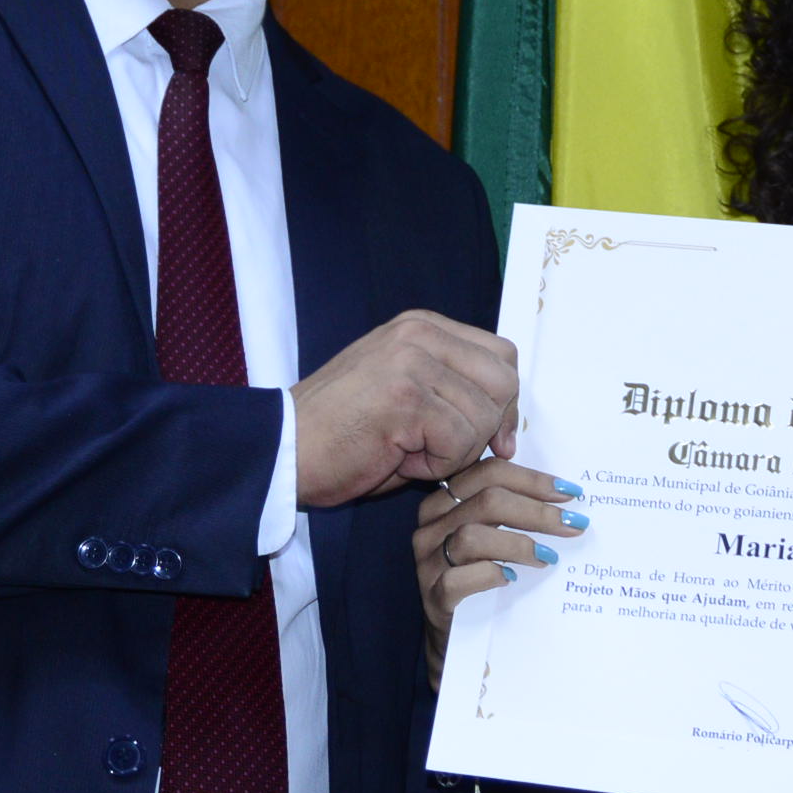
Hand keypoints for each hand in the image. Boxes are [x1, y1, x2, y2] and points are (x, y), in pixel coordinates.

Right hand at [292, 310, 517, 506]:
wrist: (283, 450)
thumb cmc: (342, 433)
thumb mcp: (407, 392)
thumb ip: (455, 388)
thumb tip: (509, 421)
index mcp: (422, 326)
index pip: (502, 355)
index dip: (506, 402)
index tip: (496, 437)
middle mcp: (420, 333)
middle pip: (503, 381)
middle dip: (489, 427)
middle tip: (449, 450)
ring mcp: (412, 362)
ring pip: (484, 416)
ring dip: (457, 451)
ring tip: (412, 452)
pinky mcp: (406, 397)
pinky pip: (459, 441)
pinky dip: (439, 465)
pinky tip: (402, 460)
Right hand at [412, 460, 587, 685]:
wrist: (459, 641)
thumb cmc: (483, 580)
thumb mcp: (495, 539)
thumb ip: (515, 512)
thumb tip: (565, 498)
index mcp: (445, 502)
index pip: (489, 473)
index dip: (532, 480)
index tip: (570, 492)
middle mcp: (431, 527)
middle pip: (487, 500)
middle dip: (537, 510)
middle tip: (572, 523)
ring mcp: (427, 563)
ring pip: (472, 536)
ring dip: (519, 543)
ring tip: (548, 556)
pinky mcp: (432, 598)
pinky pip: (458, 579)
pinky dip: (490, 574)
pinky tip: (512, 579)